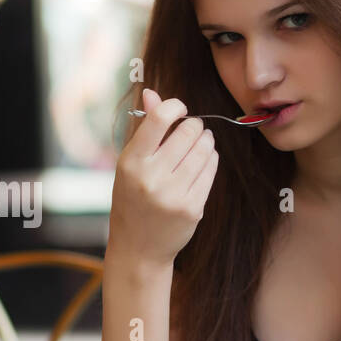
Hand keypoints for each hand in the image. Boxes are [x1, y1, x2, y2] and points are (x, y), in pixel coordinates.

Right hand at [108, 87, 219, 265]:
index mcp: (131, 162)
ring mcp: (173, 195)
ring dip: (206, 141)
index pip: (159, 118)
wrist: (138, 248)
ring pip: (204, 150)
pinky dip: (211, 160)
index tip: (179, 109)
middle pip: (188, 131)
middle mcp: (151, 178)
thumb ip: (144, 128)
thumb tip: (152, 92)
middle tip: (192, 129)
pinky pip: (211, 171)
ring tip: (201, 143)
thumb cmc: (132, 198)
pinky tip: (204, 161)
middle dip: (194, 126)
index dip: (175, 106)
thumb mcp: (129, 164)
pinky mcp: (192, 208)